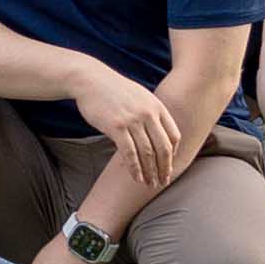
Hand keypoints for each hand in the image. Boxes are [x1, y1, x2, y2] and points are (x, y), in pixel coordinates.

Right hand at [63, 65, 187, 184]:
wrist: (91, 80)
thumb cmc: (114, 90)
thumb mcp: (139, 96)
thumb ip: (151, 113)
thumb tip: (158, 134)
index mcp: (157, 106)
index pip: (174, 136)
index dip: (173, 154)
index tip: (168, 166)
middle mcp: (148, 113)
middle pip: (163, 148)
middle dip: (164, 168)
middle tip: (163, 181)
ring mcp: (132, 120)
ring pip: (147, 153)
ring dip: (150, 172)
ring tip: (150, 184)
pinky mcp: (116, 127)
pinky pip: (130, 153)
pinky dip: (135, 168)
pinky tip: (136, 178)